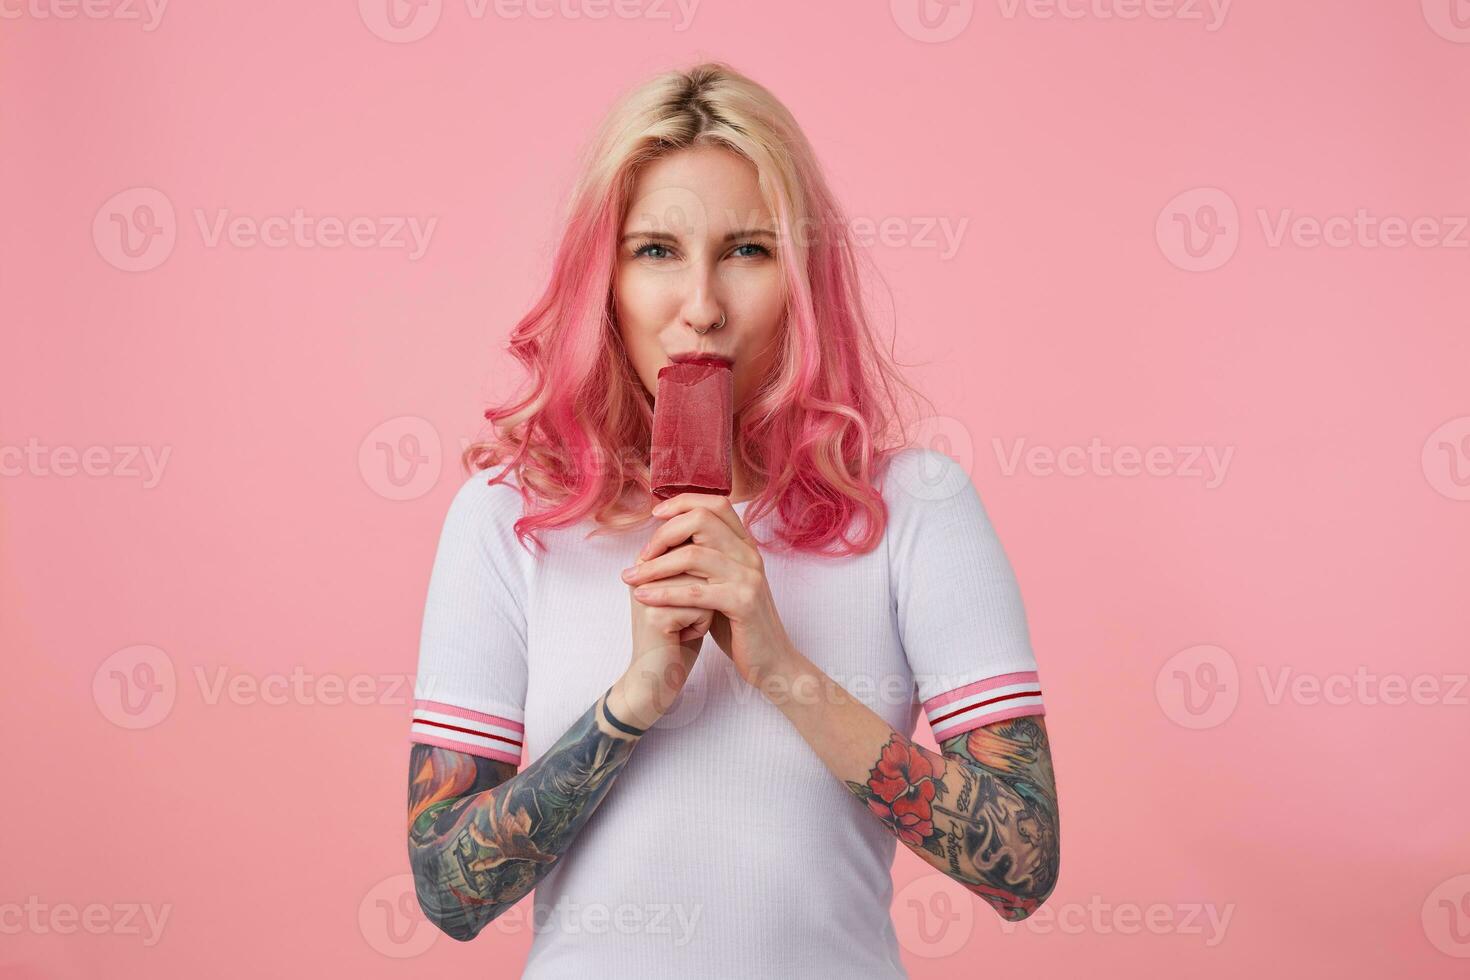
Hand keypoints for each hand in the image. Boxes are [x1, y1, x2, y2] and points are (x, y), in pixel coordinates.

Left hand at [620, 493, 796, 689]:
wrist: (770, 660)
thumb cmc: (738, 623)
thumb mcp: (719, 584)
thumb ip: (700, 561)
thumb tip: (662, 541)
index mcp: (744, 545)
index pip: (715, 503)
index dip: (682, 502)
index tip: (655, 515)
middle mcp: (749, 554)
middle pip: (701, 520)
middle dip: (663, 534)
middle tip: (641, 554)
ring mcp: (748, 577)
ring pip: (693, 555)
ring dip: (655, 566)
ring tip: (631, 578)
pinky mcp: (743, 603)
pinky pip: (696, 592)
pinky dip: (664, 593)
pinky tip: (643, 597)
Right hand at [621, 561, 713, 727]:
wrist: (659, 677)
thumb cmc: (678, 636)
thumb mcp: (687, 592)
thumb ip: (692, 564)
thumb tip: (714, 538)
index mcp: (647, 562)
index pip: (695, 549)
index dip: (702, 580)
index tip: (684, 602)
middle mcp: (642, 571)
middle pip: (701, 565)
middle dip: (705, 594)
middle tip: (683, 617)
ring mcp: (646, 591)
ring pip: (704, 584)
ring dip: (705, 609)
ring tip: (681, 625)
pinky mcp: (654, 613)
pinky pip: (703, 607)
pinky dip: (702, 625)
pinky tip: (680, 637)